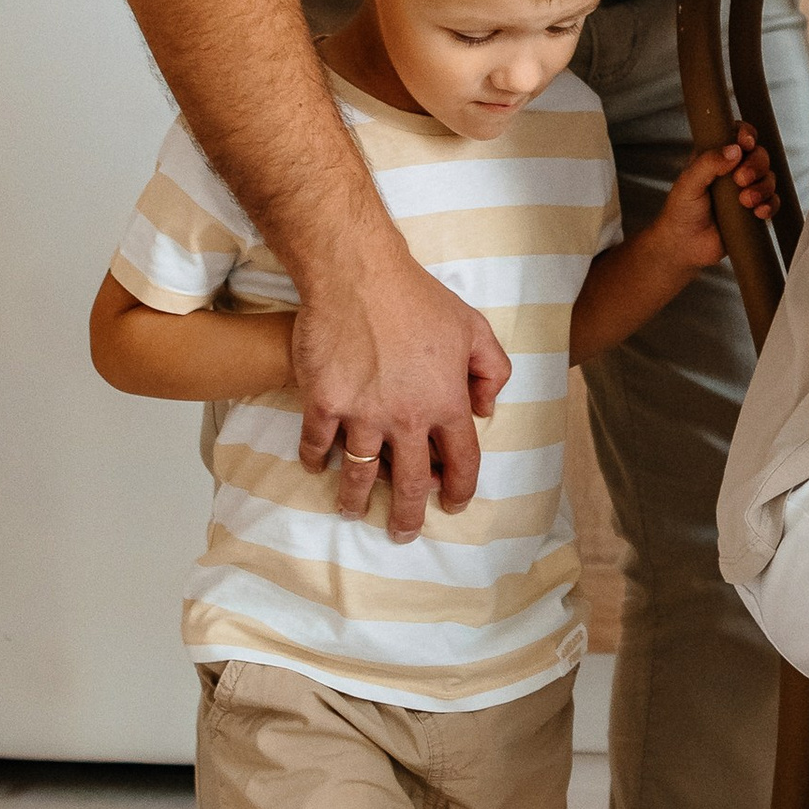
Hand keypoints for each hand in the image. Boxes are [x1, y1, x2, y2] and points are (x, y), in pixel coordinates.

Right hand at [293, 245, 508, 543]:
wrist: (358, 276)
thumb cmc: (418, 298)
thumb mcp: (473, 327)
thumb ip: (491, 369)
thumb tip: (488, 408)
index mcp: (446, 403)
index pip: (462, 461)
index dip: (461, 488)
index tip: (453, 503)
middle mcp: (407, 418)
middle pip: (412, 483)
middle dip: (409, 516)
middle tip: (404, 533)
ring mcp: (362, 414)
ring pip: (361, 475)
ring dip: (357, 500)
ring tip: (352, 512)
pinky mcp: (323, 403)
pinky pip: (318, 444)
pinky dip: (317, 460)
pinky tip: (318, 466)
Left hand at [648, 125, 777, 275]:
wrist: (683, 245)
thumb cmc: (681, 211)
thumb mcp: (689, 182)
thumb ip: (708, 163)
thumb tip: (734, 150)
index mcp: (717, 157)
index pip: (738, 135)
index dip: (747, 135)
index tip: (746, 142)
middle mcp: (734, 171)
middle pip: (760, 155)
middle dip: (756, 164)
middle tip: (740, 179)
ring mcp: (746, 191)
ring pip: (769, 178)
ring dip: (763, 187)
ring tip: (745, 201)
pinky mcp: (754, 211)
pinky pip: (773, 202)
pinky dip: (770, 205)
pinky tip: (758, 212)